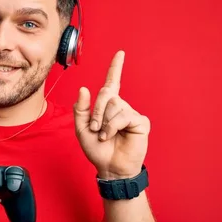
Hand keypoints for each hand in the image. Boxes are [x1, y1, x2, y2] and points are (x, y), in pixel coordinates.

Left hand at [73, 50, 150, 179]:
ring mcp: (131, 113)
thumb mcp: (82, 129)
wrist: (110, 167)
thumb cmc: (97, 149)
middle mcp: (120, 106)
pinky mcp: (140, 122)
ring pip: (114, 105)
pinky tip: (112, 136)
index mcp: (107, 106)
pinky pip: (123, 115)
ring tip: (104, 135)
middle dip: (97, 111)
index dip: (115, 68)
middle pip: (107, 94)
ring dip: (104, 121)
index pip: (111, 83)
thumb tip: (84, 88)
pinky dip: (113, 126)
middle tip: (95, 128)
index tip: (120, 53)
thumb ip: (81, 109)